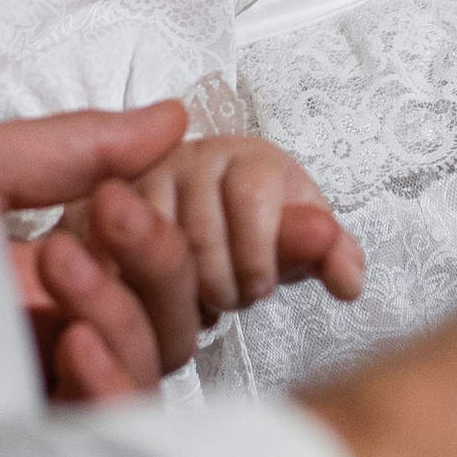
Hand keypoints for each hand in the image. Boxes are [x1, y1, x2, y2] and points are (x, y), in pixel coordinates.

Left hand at [0, 104, 206, 406]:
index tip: (122, 196)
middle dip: (158, 264)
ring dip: (124, 313)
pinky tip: (74, 339)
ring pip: (147, 366)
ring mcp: (45, 383)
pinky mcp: (23, 430)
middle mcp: (56, 333)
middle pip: (168, 321)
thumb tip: (172, 118)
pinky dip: (109, 384)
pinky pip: (106, 422)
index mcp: (48, 278)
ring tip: (60, 261)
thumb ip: (77, 147)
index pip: (153, 275)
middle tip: (110, 211)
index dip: (166, 238)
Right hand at [129, 132, 363, 316]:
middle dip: (223, 284)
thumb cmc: (261, 226)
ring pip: (158, 250)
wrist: (209, 211)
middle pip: (203, 232)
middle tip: (232, 298)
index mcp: (251, 158)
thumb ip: (332, 255)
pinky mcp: (108, 210)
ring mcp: (146, 180)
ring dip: (185, 292)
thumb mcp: (302, 238)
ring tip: (203, 299)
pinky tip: (168, 298)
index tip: (262, 288)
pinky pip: (120, 260)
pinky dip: (147, 291)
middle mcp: (195, 157)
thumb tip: (348, 283)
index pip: (252, 198)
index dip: (258, 256)